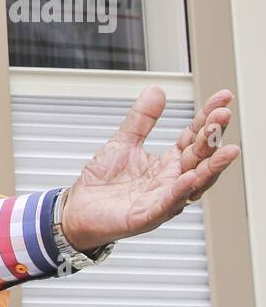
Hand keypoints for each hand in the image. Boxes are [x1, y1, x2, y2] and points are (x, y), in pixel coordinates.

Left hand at [61, 85, 239, 252]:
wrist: (78, 209)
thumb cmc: (102, 182)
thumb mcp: (123, 142)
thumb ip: (141, 119)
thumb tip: (156, 91)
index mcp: (168, 162)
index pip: (195, 137)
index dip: (208, 118)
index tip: (223, 97)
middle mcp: (171, 180)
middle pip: (200, 157)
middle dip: (212, 137)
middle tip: (222, 116)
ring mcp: (162, 199)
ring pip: (194, 183)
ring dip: (211, 167)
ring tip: (226, 150)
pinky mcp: (147, 216)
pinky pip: (167, 204)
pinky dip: (180, 191)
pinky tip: (190, 178)